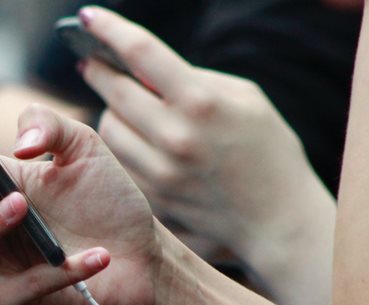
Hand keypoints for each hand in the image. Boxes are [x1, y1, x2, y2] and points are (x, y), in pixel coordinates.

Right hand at [0, 104, 167, 304]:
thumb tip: (20, 142)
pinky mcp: (21, 300)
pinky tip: (97, 256)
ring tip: (22, 204)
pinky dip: (56, 273)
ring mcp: (1, 263)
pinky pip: (20, 290)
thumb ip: (50, 125)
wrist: (146, 255)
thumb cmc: (107, 201)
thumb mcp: (84, 148)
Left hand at [78, 7, 329, 262]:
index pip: (140, 52)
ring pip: (108, 129)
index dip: (108, 29)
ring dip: (110, 111)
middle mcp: (175, 137)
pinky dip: (122, 145)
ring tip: (121, 105)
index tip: (88, 17)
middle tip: (91, 63)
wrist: (280, 220)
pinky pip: (118, 161)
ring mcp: (161, 172)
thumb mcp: (246, 98)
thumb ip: (195, 79)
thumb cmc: (269, 150)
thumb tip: (145, 68)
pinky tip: (134, 138)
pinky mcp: (153, 199)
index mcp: (201, 101)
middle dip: (98, 72)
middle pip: (113, 92)